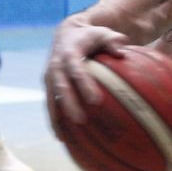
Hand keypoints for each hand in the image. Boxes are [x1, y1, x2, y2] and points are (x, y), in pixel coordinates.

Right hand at [44, 18, 129, 137]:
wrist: (66, 33)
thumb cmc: (91, 36)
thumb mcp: (103, 33)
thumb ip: (113, 41)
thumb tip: (122, 52)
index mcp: (69, 53)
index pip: (76, 70)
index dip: (84, 85)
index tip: (95, 100)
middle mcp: (55, 66)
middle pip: (61, 88)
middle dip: (69, 105)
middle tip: (81, 121)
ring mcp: (50, 78)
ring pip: (51, 100)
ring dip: (56, 118)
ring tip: (64, 138)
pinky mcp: (49, 86)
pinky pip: (51, 105)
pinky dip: (54, 121)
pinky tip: (62, 138)